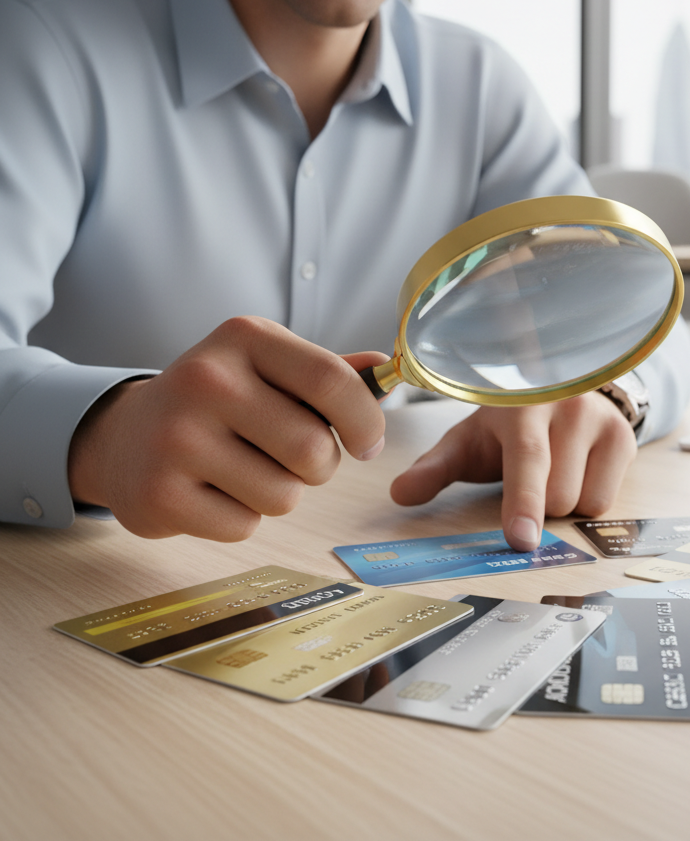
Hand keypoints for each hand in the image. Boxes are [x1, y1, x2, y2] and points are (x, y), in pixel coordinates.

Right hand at [68, 316, 387, 540]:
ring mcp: (177, 437)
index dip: (365, 421)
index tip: (366, 443)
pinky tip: (212, 491)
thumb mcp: (269, 368)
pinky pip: (244, 526)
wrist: (126, 435)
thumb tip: (387, 370)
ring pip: (283, 495)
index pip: (332, 380)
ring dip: (280, 493)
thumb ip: (330, 372)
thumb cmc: (220, 402)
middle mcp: (207, 379)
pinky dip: (241, 518)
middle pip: (312, 448)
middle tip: (291, 457)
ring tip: (245, 469)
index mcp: (246, 337)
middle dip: (320, 466)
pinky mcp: (159, 493)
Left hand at [390, 392, 636, 550]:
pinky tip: (576, 470)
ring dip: (564, 503)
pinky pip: (606, 502)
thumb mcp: (466, 442)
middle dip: (538, 505)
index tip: (520, 539)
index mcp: (520, 404)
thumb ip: (433, 468)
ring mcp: (601, 419)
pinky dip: (587, 500)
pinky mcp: (625, 437)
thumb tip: (399, 494)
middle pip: (556, 497)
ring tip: (552, 470)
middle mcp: (566, 405)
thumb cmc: (504, 426)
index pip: (527, 459)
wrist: (556, 388)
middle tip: (527, 477)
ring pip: (584, 502)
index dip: (522, 501)